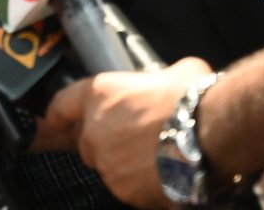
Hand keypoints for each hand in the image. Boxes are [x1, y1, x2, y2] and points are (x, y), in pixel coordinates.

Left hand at [42, 57, 211, 208]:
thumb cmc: (192, 98)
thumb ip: (157, 79)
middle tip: (137, 138)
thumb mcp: (173, 71)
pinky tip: (164, 172)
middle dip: (106, 142)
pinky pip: (129, 189)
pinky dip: (142, 184)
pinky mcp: (125, 190)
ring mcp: (107, 164)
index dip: (60, 113)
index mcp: (98, 95)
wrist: (209, 133)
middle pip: (87, 142)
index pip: (62, 105)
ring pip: (109, 167)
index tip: (54, 120)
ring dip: (125, 163)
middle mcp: (94, 130)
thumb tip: (172, 81)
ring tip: (157, 155)